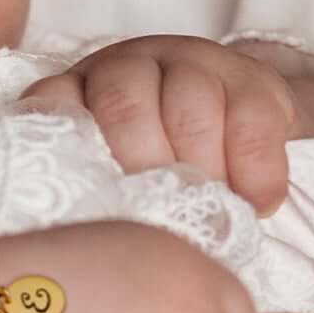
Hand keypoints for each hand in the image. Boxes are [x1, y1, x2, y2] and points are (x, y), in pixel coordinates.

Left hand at [23, 35, 313, 215]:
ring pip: (191, 106)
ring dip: (203, 169)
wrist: (244, 120)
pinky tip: (257, 204)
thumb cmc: (165, 163)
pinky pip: (252, 122)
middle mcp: (132, 65)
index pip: (57, 101)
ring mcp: (193, 63)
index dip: (73, 151)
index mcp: (84, 88)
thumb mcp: (117, 169)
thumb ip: (91, 186)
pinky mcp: (252, 79)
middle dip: (141, 164)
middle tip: (158, 215)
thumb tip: (84, 249)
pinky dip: (255, 173)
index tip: (93, 202)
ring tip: (210, 210)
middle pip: (125, 103)